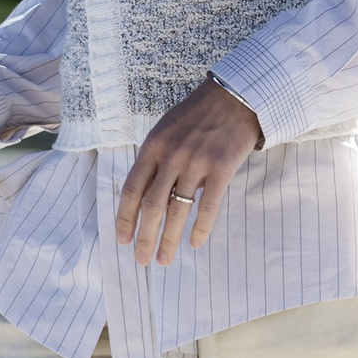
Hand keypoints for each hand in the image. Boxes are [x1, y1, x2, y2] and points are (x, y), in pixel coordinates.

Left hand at [115, 78, 262, 267]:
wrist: (235, 96)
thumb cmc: (198, 115)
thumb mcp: (166, 129)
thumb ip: (155, 159)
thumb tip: (144, 195)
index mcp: (153, 146)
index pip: (131, 189)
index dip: (125, 218)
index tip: (122, 240)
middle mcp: (171, 156)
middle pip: (152, 205)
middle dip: (145, 237)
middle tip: (142, 260)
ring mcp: (196, 162)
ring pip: (177, 210)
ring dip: (169, 239)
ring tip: (164, 259)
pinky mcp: (221, 168)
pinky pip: (208, 206)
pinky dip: (200, 228)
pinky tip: (194, 244)